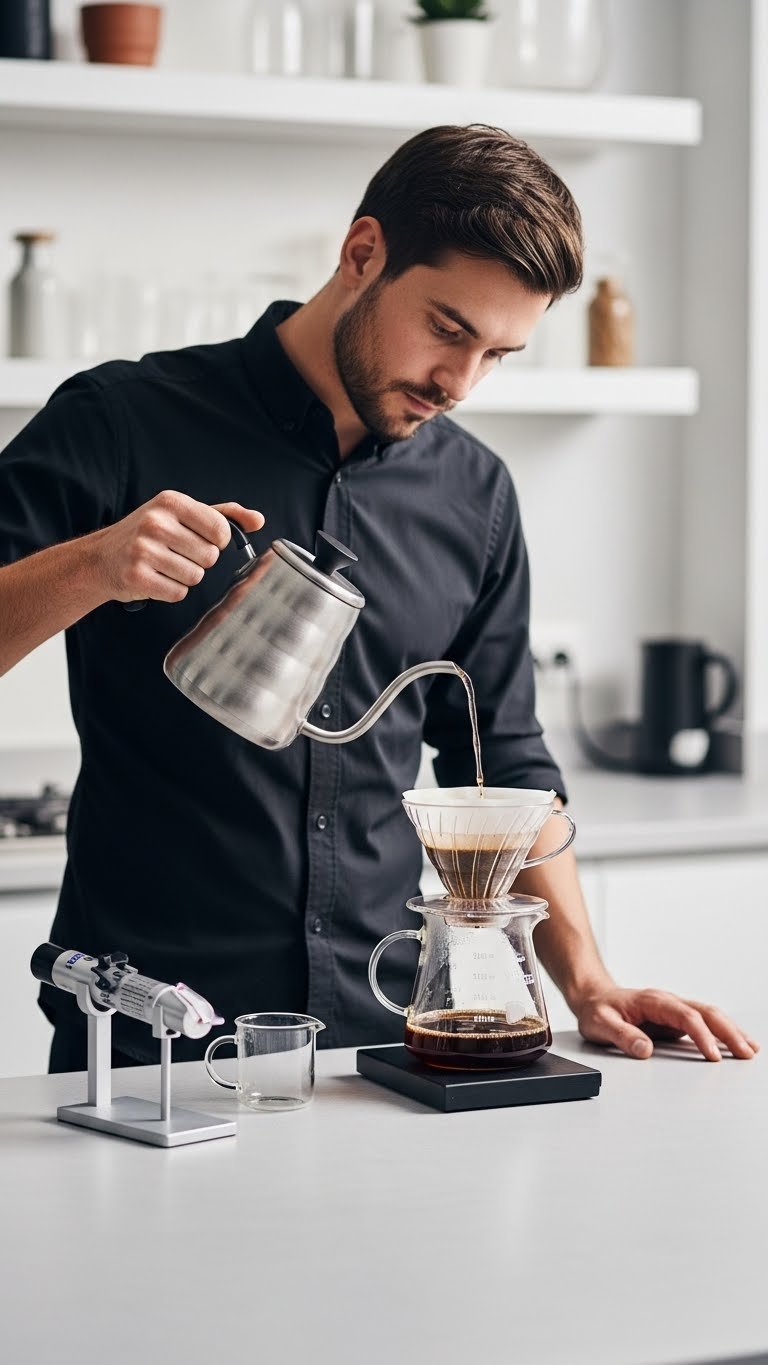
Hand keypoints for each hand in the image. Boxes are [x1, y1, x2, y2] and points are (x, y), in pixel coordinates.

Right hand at [93, 491, 264, 604]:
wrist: (101, 558)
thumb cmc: (149, 535)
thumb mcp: (183, 514)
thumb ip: (224, 515)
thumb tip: (259, 520)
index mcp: (170, 502)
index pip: (220, 530)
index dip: (217, 542)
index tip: (200, 540)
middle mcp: (156, 522)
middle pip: (210, 557)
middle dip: (198, 560)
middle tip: (175, 554)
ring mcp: (144, 550)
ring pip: (195, 577)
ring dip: (184, 577)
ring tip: (163, 566)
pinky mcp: (137, 576)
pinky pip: (178, 593)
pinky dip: (170, 591)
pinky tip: (154, 578)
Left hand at [576, 986, 758, 1061]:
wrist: (593, 996)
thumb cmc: (597, 1009)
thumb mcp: (600, 1023)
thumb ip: (622, 1036)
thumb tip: (645, 1050)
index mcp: (653, 1001)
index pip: (685, 1016)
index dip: (702, 1036)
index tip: (713, 1055)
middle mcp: (668, 1002)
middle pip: (706, 1012)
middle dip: (728, 1032)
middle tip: (746, 1052)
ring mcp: (673, 1010)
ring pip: (710, 1015)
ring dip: (731, 1031)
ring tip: (750, 1048)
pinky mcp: (675, 1019)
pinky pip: (704, 1023)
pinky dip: (722, 1032)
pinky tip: (734, 1042)